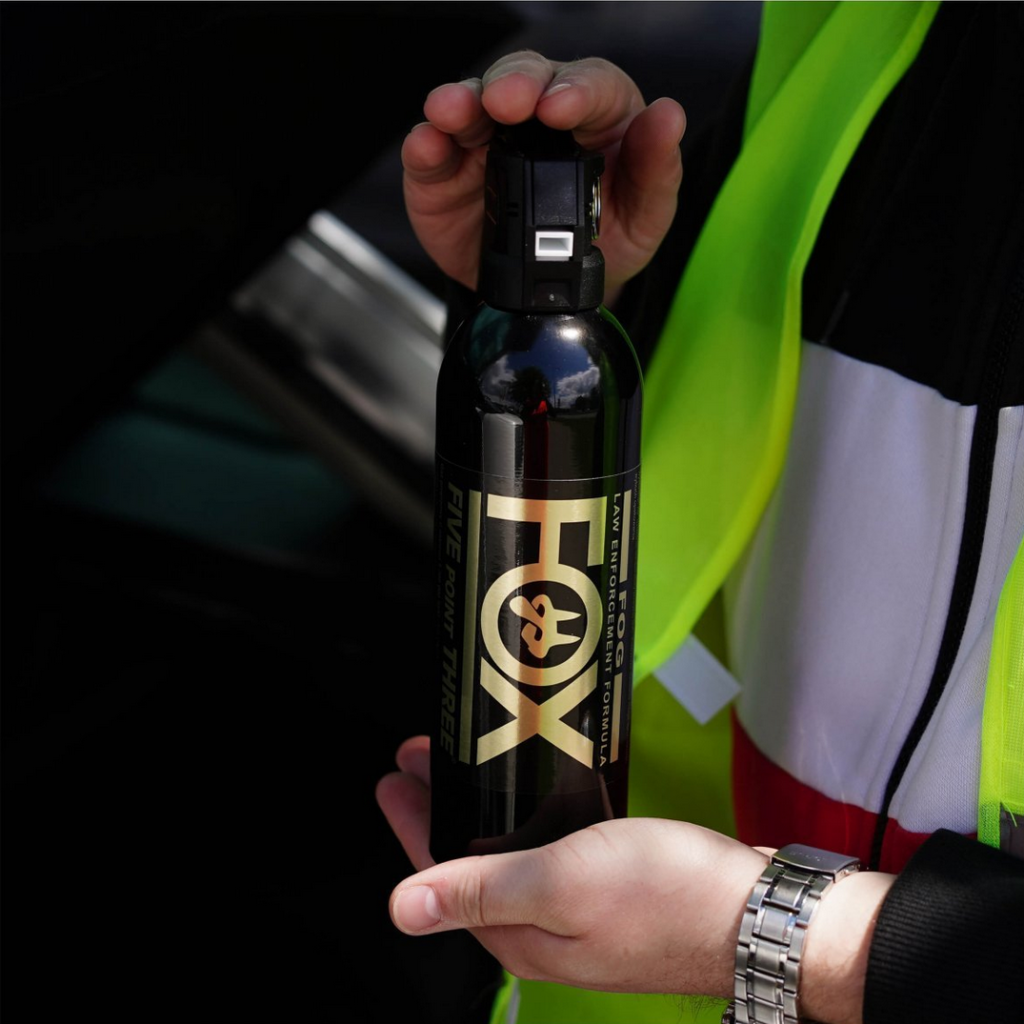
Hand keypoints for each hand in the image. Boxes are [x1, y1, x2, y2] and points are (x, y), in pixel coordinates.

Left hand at [376, 736, 893, 1022]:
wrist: (757, 915)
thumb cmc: (669, 899)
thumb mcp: (562, 884)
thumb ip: (482, 889)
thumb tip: (402, 909)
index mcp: (521, 933)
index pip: (441, 874)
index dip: (412, 823)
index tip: (393, 778)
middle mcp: (542, 928)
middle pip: (470, 860)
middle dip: (443, 806)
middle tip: (425, 756)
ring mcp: (577, 910)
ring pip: (509, 850)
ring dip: (485, 804)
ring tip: (471, 761)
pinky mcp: (610, 889)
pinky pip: (551, 847)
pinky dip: (531, 813)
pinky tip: (535, 788)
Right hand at [401, 51, 686, 300]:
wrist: (557, 291)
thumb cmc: (607, 237)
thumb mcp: (646, 215)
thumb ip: (658, 169)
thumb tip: (669, 116)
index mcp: (594, 114)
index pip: (587, 85)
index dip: (574, 90)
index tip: (561, 108)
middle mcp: (535, 117)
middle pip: (522, 79)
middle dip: (511, 85)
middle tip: (504, 103)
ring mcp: (486, 141)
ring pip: (469, 104)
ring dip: (459, 102)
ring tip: (450, 113)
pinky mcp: (447, 173)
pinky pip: (431, 152)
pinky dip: (425, 144)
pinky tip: (428, 143)